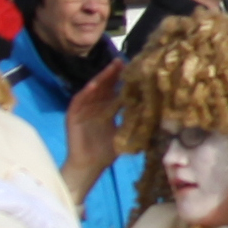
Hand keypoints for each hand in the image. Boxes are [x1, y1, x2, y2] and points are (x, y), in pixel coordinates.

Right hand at [62, 62, 124, 179]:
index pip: (116, 89)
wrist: (90, 165)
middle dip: (113, 73)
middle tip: (122, 62)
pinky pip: (78, 100)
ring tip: (111, 68)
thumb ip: (134, 120)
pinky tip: (94, 85)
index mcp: (108, 107)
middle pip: (104, 85)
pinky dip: (85, 92)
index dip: (123, 79)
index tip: (135, 68)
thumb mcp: (124, 132)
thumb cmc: (107, 151)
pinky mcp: (73, 115)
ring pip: (92, 89)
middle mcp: (96, 105)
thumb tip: (155, 111)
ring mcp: (84, 108)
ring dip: (100, 78)